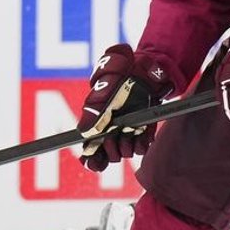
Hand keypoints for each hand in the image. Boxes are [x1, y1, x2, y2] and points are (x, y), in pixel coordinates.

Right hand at [76, 44, 173, 169]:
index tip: (92, 162)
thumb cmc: (122, 72)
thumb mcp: (105, 84)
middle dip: (109, 149)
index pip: (89, 150)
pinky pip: (140, 148)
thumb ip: (95, 106)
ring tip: (129, 130)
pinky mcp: (143, 131)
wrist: (146, 68)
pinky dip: (140, 143)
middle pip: (107, 156)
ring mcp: (127, 131)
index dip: (90, 159)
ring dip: (125, 146)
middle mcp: (111, 130)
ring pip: (124, 154)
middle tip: (113, 136)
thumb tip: (83, 131)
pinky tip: (141, 132)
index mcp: (96, 122)